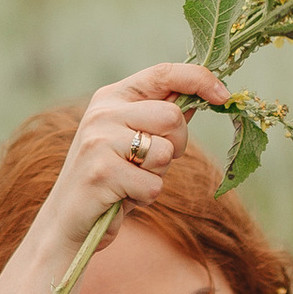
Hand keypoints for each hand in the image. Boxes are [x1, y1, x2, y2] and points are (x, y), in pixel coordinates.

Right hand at [36, 66, 228, 260]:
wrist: (68, 220)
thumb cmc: (111, 178)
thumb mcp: (133, 139)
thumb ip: (161, 116)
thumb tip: (203, 95)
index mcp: (111, 97)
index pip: (163, 73)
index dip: (199, 79)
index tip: (224, 96)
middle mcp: (102, 113)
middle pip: (172, 116)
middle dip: (177, 145)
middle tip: (154, 163)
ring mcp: (99, 142)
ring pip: (165, 152)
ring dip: (158, 174)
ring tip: (133, 181)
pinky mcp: (102, 174)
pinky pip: (153, 185)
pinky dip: (146, 197)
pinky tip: (123, 197)